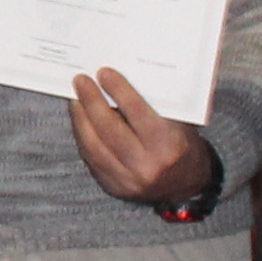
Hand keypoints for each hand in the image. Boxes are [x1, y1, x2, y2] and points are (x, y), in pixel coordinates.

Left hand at [66, 69, 218, 209]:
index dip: (118, 90)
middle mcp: (146, 166)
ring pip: (93, 145)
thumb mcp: (181, 124)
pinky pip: (91, 158)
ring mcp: (127, 180)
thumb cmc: (183, 147)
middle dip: (91, 101)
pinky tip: (80, 121)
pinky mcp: (113, 187)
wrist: (186, 187)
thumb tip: (126, 76)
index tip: (103, 73)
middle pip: (109, 129)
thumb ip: (157, 105)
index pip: (137, 113)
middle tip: (81, 81)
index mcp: (168, 146)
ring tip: (76, 98)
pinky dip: (83, 136)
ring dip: (80, 118)